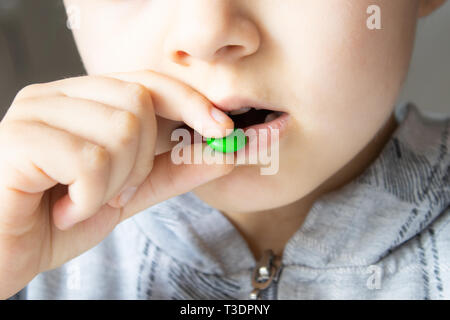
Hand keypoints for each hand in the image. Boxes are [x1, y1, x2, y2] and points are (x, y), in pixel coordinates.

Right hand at [0, 70, 233, 298]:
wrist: (5, 254)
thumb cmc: (60, 219)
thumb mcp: (129, 192)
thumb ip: (175, 169)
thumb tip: (228, 152)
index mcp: (82, 100)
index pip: (148, 82)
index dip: (190, 101)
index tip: (225, 129)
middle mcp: (57, 94)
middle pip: (139, 102)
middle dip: (142, 161)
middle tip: (114, 193)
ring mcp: (35, 111)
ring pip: (122, 130)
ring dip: (114, 184)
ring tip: (82, 201)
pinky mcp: (18, 138)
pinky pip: (90, 160)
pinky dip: (88, 198)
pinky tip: (62, 209)